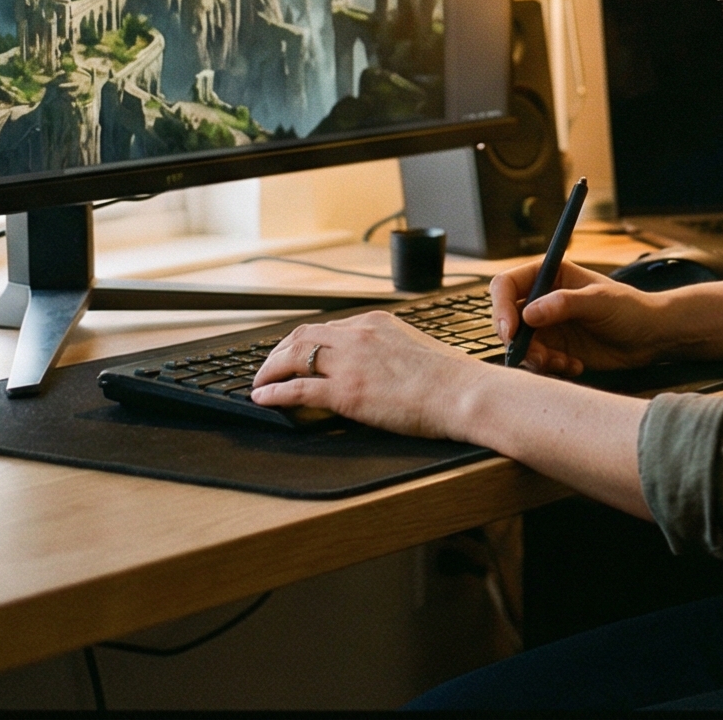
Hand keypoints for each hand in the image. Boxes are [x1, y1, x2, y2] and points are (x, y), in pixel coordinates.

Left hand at [251, 311, 484, 437]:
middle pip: (303, 336)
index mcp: (377, 322)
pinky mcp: (346, 392)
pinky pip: (297, 390)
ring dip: (270, 369)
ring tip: (259, 381)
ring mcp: (350, 363)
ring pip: (294, 357)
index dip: (306, 341)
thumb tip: (383, 365)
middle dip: (279, 351)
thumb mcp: (416, 348)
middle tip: (268, 366)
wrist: (463, 393)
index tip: (297, 352)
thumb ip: (391, 350)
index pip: (330, 328)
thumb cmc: (451, 378)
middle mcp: (359, 335)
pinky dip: (274, 392)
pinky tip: (263, 398)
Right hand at [489, 257, 674, 378]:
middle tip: (538, 356)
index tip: (510, 331)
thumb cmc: (630, 308)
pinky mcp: (554, 349)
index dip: (501, 307)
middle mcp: (542, 299)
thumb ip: (565, 304)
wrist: (649, 337)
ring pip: (520, 345)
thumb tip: (528, 313)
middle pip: (507, 319)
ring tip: (563, 362)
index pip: (507, 285)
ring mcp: (546, 326)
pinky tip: (576, 366)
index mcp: (549, 275)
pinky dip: (551, 368)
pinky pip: (536, 362)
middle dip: (518, 341)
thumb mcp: (599, 301)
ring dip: (536, 358)